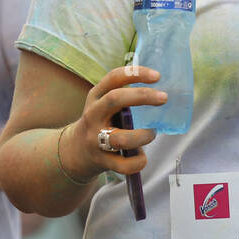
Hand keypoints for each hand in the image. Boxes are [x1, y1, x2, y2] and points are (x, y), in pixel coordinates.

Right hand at [59, 66, 164, 181]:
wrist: (74, 152)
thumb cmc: (101, 123)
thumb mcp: (104, 104)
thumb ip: (124, 97)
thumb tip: (160, 91)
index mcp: (96, 97)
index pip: (114, 78)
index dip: (135, 74)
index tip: (157, 76)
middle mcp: (93, 115)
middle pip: (115, 99)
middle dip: (142, 96)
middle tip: (163, 98)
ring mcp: (95, 139)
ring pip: (120, 138)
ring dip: (142, 136)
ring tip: (152, 133)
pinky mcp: (101, 160)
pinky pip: (123, 164)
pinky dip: (138, 162)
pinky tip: (142, 157)